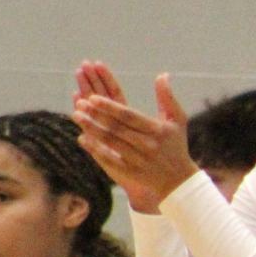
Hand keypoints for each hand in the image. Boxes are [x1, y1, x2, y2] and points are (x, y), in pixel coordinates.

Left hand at [72, 64, 196, 214]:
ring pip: (110, 142)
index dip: (110, 107)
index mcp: (157, 131)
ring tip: (76, 115)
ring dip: (92, 128)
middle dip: (97, 115)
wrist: (179, 181)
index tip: (93, 97)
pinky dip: (95, 149)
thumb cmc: (176, 146)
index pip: (129, 116)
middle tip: (80, 103)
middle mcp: (148, 145)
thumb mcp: (178, 120)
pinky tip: (82, 138)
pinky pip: (109, 160)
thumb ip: (167, 97)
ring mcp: (139, 160)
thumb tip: (162, 74)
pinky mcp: (131, 173)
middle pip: (117, 128)